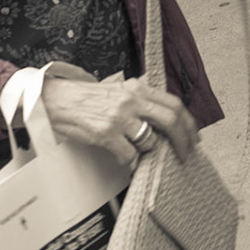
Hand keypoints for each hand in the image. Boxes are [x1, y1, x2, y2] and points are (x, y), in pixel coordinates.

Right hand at [38, 73, 198, 166]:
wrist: (55, 100)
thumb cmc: (86, 99)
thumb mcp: (118, 92)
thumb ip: (141, 101)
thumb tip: (163, 121)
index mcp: (138, 88)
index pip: (174, 103)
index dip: (188, 123)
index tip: (193, 138)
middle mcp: (131, 100)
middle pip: (170, 120)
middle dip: (183, 141)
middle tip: (185, 154)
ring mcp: (119, 117)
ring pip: (150, 140)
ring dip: (149, 151)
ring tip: (140, 153)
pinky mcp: (105, 134)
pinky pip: (129, 155)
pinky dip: (129, 162)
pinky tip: (123, 159)